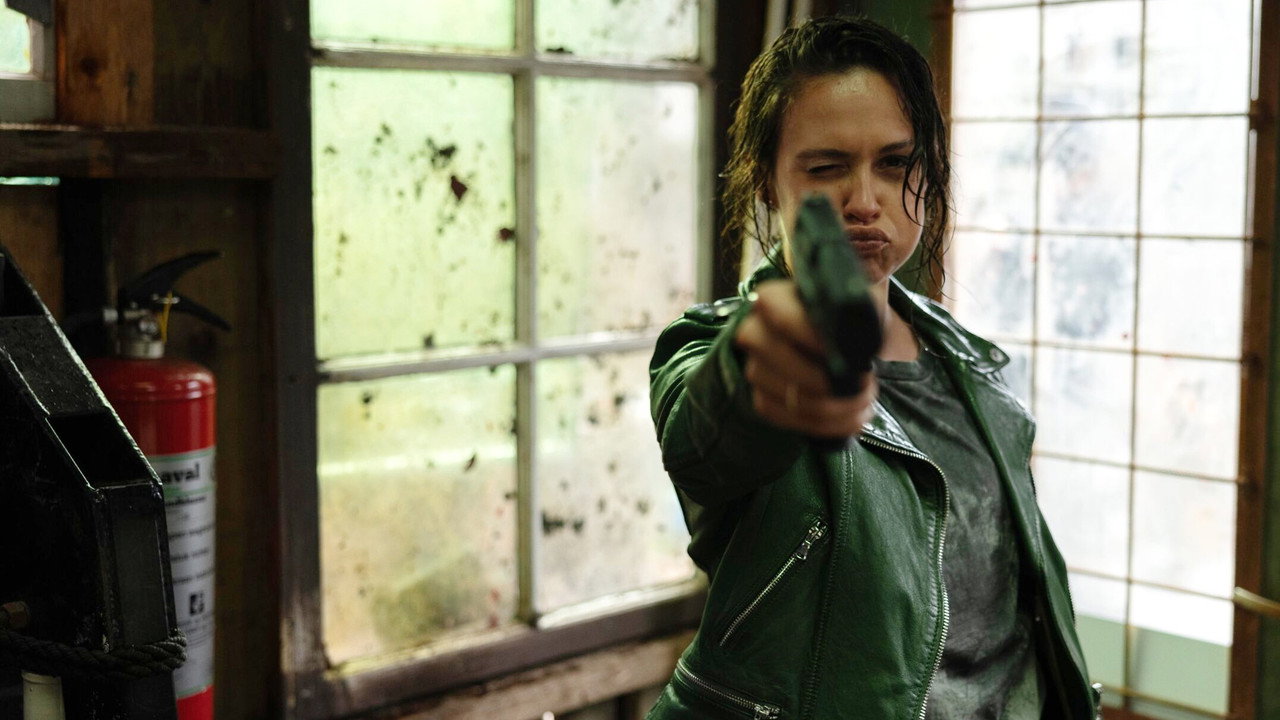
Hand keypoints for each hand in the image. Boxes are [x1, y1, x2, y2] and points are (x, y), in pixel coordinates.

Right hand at [734, 279, 876, 438]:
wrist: (842, 346)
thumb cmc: (848, 319)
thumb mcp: (862, 301)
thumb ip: (864, 299)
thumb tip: (866, 307)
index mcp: (774, 300)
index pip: (782, 318)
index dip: (813, 337)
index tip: (845, 353)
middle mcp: (754, 332)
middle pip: (781, 362)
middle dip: (828, 381)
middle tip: (864, 383)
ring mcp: (755, 368)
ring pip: (788, 396)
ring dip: (834, 407)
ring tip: (864, 400)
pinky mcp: (762, 398)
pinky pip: (786, 418)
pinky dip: (824, 425)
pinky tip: (852, 418)